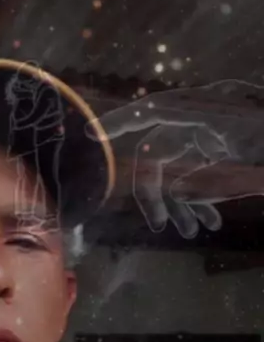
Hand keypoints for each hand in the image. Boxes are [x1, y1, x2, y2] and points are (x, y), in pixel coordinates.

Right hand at [91, 80, 263, 237]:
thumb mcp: (250, 162)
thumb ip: (214, 174)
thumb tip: (175, 185)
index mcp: (208, 110)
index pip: (153, 111)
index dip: (120, 123)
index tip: (93, 137)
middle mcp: (203, 118)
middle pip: (159, 151)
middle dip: (157, 192)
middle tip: (160, 226)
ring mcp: (212, 133)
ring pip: (175, 168)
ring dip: (179, 202)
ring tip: (192, 231)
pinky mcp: (221, 148)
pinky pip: (195, 172)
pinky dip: (197, 198)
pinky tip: (209, 222)